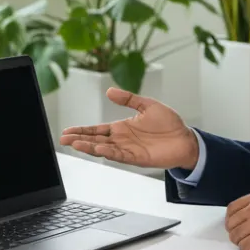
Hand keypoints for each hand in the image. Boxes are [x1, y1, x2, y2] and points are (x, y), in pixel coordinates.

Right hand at [59, 88, 198, 170]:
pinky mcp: (137, 158)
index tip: (67, 131)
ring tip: (75, 144)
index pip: (97, 130)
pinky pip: (120, 155)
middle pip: (96, 140)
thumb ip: (128, 99)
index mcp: (122, 128)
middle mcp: (122, 140)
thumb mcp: (147, 105)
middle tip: (63, 139)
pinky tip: (98, 149)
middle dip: (79, 140)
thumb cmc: (169, 124)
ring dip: (89, 147)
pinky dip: (109, 153)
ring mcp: (128, 149)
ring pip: (104, 149)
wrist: (186, 139)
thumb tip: (109, 91)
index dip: (82, 130)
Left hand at [225, 191, 249, 249]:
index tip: (234, 226)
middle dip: (236, 232)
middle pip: (231, 224)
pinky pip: (243, 247)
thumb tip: (240, 217)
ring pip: (235, 236)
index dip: (231, 220)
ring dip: (242, 242)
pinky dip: (249, 249)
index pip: (232, 208)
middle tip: (245, 237)